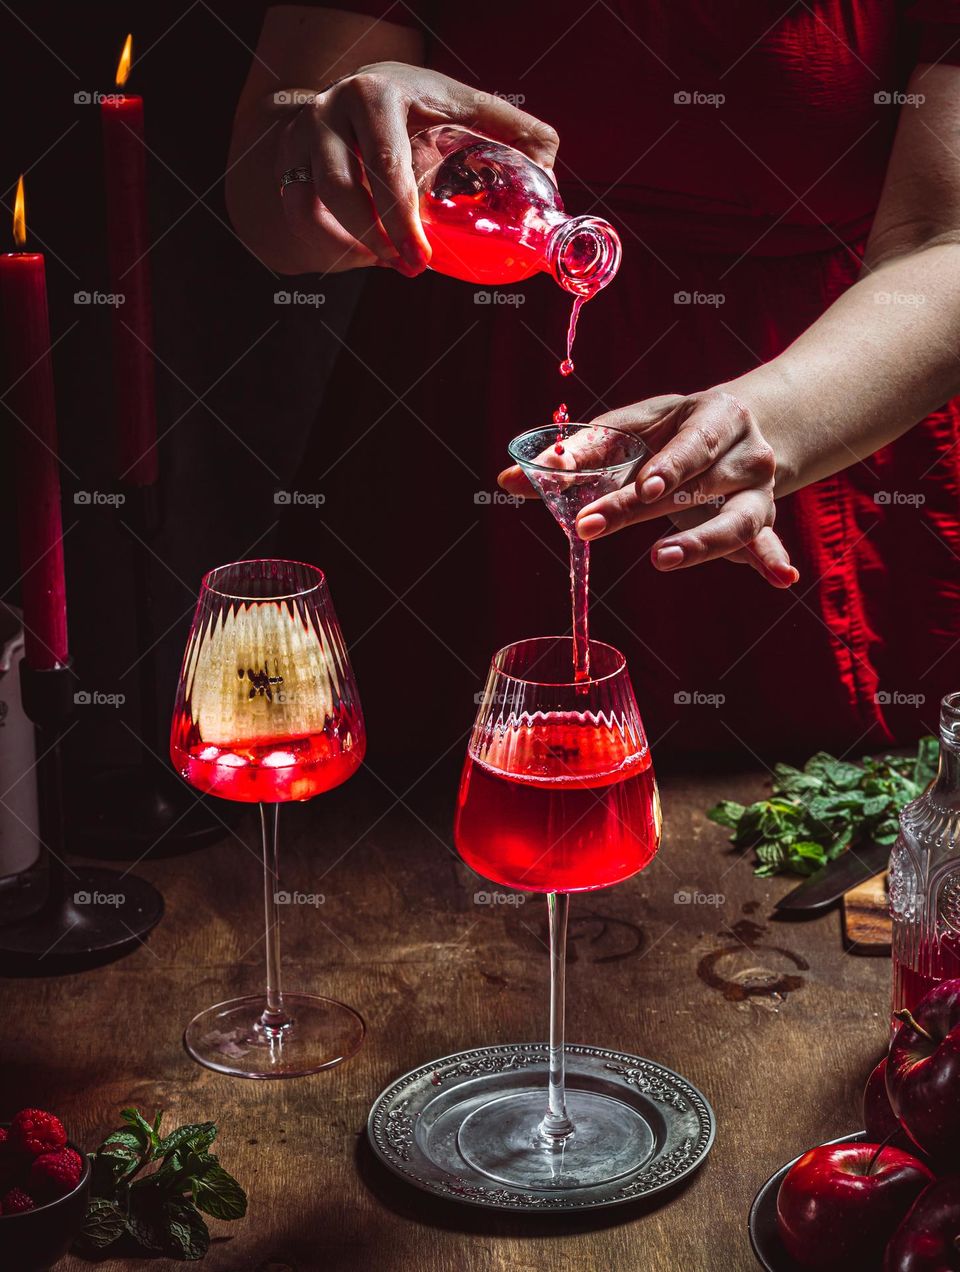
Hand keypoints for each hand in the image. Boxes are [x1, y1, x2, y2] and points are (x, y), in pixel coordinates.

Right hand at [274, 62, 558, 273]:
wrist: (358, 99)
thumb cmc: (422, 109)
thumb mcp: (467, 108)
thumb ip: (515, 133)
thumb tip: (550, 171)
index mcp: (380, 91)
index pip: (385, 160)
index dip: (403, 217)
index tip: (425, 258)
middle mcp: (332, 108)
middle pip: (344, 189)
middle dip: (380, 240)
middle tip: (413, 269)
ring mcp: (303, 135)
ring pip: (317, 206)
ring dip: (355, 245)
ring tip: (393, 261)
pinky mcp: (286, 162)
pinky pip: (299, 216)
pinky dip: (329, 244)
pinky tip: (363, 254)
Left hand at [499, 391, 798, 587]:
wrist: (746, 429)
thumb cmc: (674, 430)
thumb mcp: (634, 429)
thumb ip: (576, 454)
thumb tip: (504, 480)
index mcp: (717, 417)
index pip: (690, 444)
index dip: (667, 466)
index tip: (642, 485)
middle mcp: (745, 454)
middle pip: (694, 486)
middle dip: (639, 508)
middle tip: (588, 527)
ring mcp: (756, 493)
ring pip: (734, 522)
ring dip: (698, 544)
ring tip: (661, 558)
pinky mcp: (758, 524)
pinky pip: (764, 545)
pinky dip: (772, 560)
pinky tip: (781, 577)